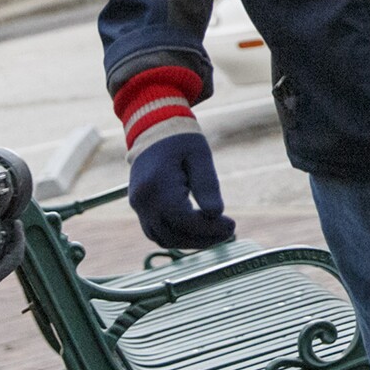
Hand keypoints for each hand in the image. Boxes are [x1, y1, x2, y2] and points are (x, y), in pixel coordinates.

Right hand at [127, 131, 236, 250]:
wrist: (153, 128)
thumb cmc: (180, 139)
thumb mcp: (200, 155)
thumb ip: (207, 184)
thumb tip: (216, 214)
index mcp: (157, 185)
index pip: (184, 220)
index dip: (210, 228)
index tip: (232, 225)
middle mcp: (142, 200)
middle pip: (173, 234)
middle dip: (203, 239)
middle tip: (229, 231)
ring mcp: (138, 205)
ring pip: (163, 238)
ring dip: (191, 241)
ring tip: (217, 233)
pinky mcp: (139, 207)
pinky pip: (156, 232)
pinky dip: (178, 236)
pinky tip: (199, 229)